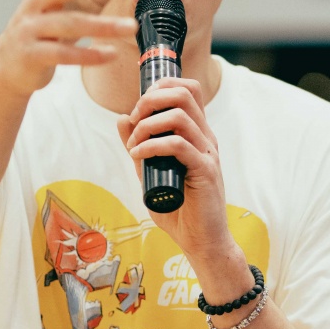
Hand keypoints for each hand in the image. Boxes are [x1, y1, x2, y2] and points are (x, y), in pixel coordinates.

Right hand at [0, 0, 159, 98]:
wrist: (12, 64)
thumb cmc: (53, 26)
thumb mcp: (80, 2)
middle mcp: (36, 3)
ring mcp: (32, 29)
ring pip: (68, 24)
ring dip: (101, 26)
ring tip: (132, 26)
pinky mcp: (33, 56)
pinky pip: (63, 54)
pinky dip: (88, 55)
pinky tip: (110, 54)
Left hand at [118, 78, 246, 288]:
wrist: (200, 241)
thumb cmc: (178, 209)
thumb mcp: (150, 171)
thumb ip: (139, 145)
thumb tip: (122, 118)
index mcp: (197, 133)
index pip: (188, 90)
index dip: (161, 87)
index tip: (138, 109)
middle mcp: (205, 138)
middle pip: (184, 93)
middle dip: (151, 99)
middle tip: (134, 121)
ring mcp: (207, 153)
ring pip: (180, 116)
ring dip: (147, 125)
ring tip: (133, 145)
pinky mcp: (205, 171)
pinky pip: (178, 145)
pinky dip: (152, 145)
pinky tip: (138, 155)